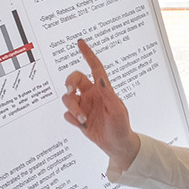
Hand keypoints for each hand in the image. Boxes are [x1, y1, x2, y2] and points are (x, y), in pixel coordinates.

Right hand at [62, 39, 140, 170]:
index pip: (94, 67)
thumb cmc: (121, 127)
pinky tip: (81, 124)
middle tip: (70, 91)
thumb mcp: (117, 110)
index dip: (88, 54)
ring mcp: (84, 106)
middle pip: (73, 80)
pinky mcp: (78, 118)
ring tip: (83, 118)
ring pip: (67, 98)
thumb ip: (107, 95)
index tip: (80, 43)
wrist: (117, 146)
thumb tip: (99, 79)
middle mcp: (91, 95)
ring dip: (72, 107)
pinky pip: (67, 114)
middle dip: (69, 83)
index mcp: (102, 89)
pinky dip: (72, 118)